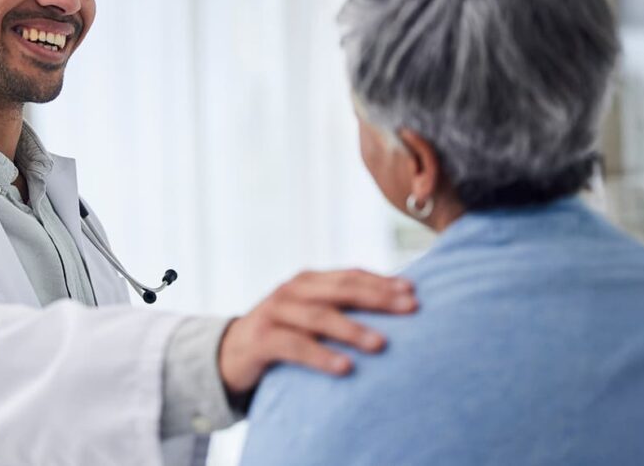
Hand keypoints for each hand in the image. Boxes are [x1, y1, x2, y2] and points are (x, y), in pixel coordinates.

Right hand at [218, 269, 416, 394]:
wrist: (229, 354)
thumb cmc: (283, 336)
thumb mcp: (309, 317)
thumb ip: (339, 310)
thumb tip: (392, 312)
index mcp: (309, 281)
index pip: (351, 275)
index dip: (382, 281)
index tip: (414, 292)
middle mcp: (292, 290)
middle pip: (341, 290)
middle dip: (378, 298)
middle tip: (410, 309)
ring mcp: (275, 312)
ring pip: (319, 316)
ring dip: (353, 330)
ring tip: (382, 344)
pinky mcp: (262, 338)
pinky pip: (296, 346)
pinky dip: (322, 356)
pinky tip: (346, 368)